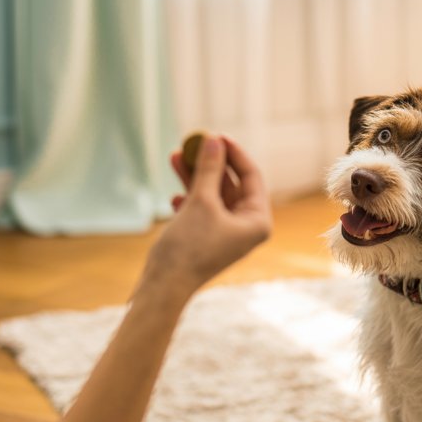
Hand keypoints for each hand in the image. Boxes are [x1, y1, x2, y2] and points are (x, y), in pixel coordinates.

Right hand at [142, 134, 271, 298]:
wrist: (164, 286)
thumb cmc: (189, 246)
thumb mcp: (201, 201)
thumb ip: (209, 168)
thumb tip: (213, 140)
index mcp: (257, 221)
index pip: (252, 176)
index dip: (234, 153)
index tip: (215, 135)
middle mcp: (246, 227)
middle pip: (231, 184)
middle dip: (210, 163)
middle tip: (192, 143)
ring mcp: (226, 233)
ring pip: (213, 195)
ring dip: (195, 176)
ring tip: (174, 156)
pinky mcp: (207, 237)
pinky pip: (202, 209)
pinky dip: (189, 198)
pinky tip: (174, 196)